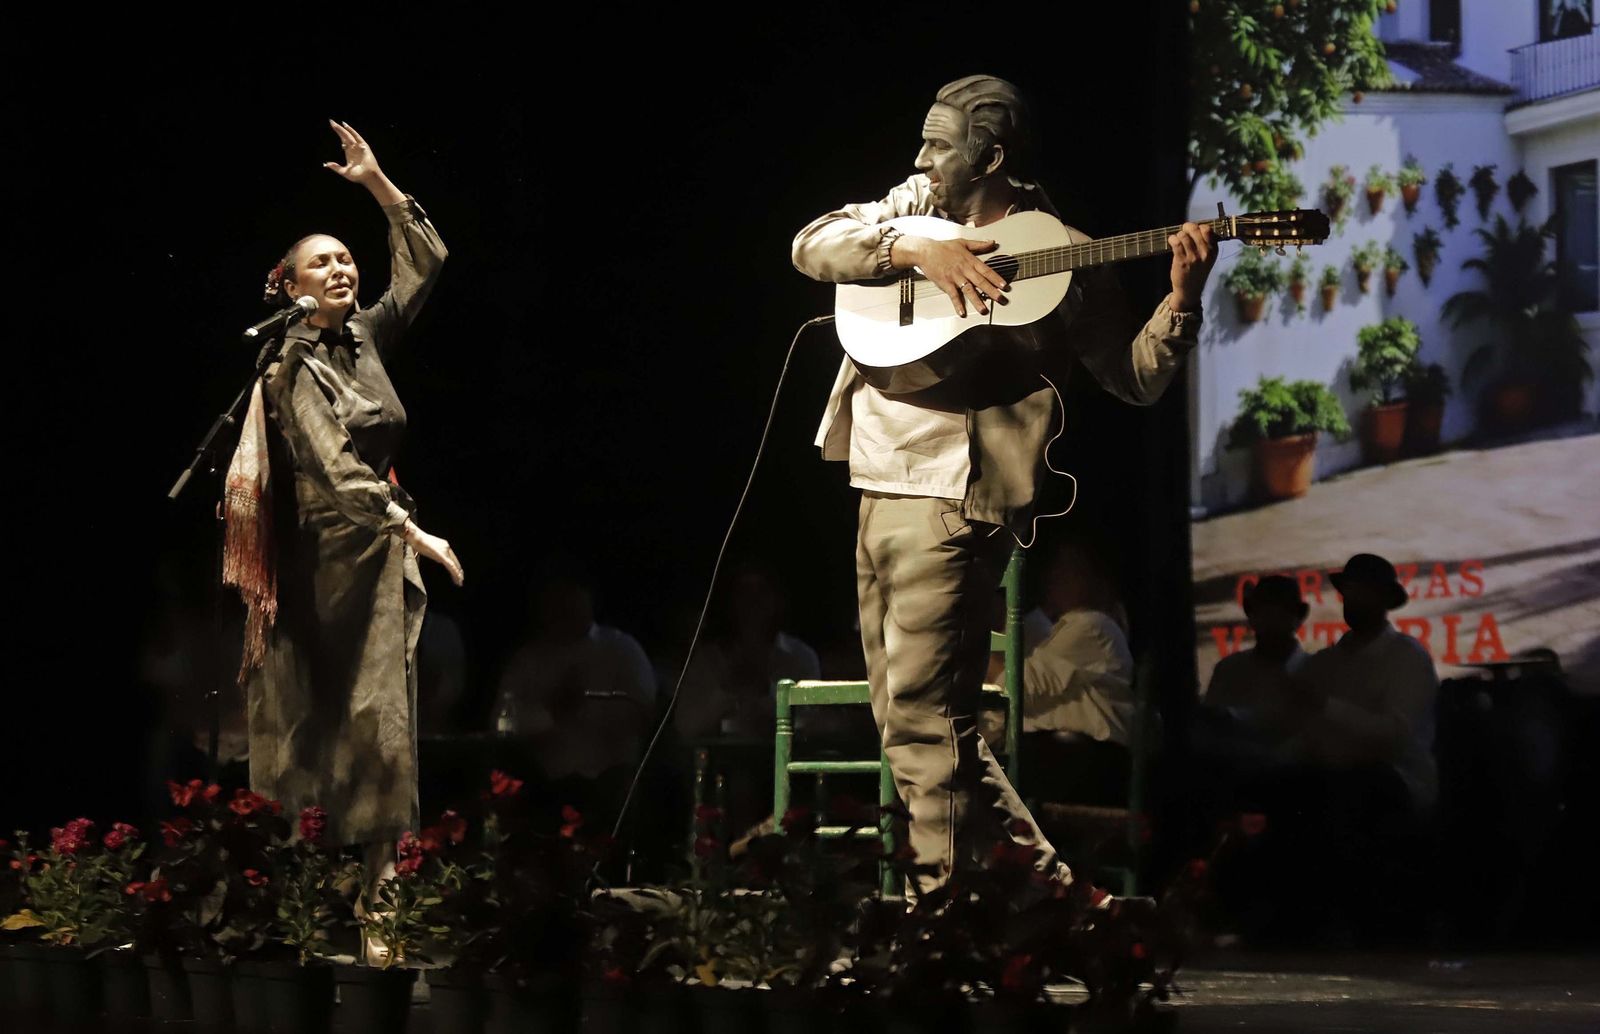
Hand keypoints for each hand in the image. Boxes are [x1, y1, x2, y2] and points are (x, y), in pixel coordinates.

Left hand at [323, 120, 383, 185]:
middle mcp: (353, 148)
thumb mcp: (344, 172)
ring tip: (335, 123)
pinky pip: (356, 136)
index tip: (332, 127)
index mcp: (349, 153)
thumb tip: (326, 164)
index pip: (342, 141)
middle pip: (344, 136)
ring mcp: (358, 146)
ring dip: (342, 129)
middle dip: (338, 129)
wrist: (368, 176)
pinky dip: (351, 130)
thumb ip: (335, 167)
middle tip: (331, 121)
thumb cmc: (358, 176)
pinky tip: (345, 125)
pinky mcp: (363, 146)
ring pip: (348, 135)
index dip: (338, 134)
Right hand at [401, 520, 463, 585]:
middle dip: (458, 571)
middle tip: (461, 580)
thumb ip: (436, 554)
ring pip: (454, 564)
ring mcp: (445, 550)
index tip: (458, 573)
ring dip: (457, 573)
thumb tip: (440, 560)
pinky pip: (450, 565)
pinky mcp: (442, 555)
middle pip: (455, 561)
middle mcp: (447, 547)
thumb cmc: (419, 542)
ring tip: (460, 581)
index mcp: (444, 545)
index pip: (452, 557)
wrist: (416, 537)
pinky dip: (454, 571)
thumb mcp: (429, 548)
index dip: (456, 565)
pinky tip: (457, 576)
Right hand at [892, 235, 1009, 317]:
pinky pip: (953, 295)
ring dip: (977, 301)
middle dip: (992, 292)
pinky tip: (962, 312)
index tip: (1004, 286)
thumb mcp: (963, 242)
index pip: (986, 270)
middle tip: (1001, 299)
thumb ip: (979, 244)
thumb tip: (992, 242)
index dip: (996, 278)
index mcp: (970, 260)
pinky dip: (957, 304)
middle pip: (980, 282)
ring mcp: (955, 277)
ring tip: (984, 310)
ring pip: (968, 290)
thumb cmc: (943, 247)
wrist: (926, 251)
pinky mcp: (945, 283)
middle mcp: (964, 270)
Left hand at [1167, 221, 1216, 311]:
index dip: (1197, 227)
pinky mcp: (1181, 261)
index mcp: (1213, 250)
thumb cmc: (1197, 271)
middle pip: (1195, 230)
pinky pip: (1176, 243)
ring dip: (1178, 235)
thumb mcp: (1208, 258)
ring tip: (1177, 239)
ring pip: (1184, 236)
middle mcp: (1205, 253)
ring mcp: (1193, 257)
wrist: (1190, 289)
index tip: (1192, 230)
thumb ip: (1205, 244)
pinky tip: (1171, 241)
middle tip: (1183, 231)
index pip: (1207, 230)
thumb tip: (1195, 227)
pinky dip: (1172, 239)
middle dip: (1187, 227)